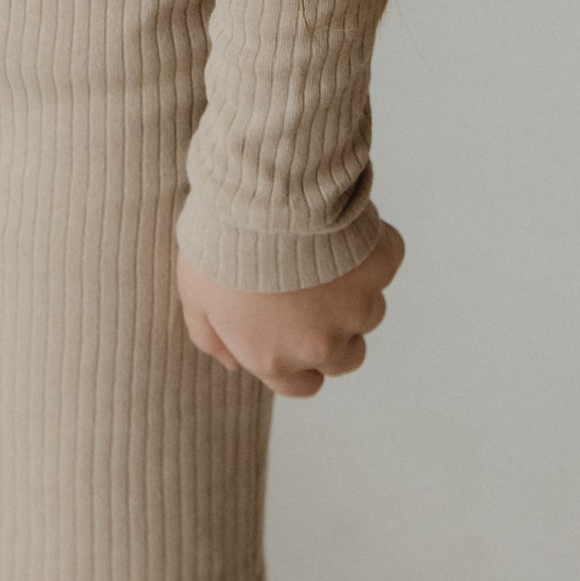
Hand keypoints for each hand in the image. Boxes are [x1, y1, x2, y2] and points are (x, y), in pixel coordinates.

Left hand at [176, 220, 402, 397]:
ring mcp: (357, 308)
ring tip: (319, 251)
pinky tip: (340, 226)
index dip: (298, 358)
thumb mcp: (195, 295)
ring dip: (352, 289)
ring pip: (368, 311)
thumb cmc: (221, 242)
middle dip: (332, 330)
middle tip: (311, 289)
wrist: (260, 194)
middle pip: (346, 357)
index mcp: (276, 359)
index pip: (303, 385)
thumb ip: (211, 338)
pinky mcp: (381, 266)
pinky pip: (384, 261)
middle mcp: (322, 345)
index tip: (291, 329)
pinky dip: (370, 247)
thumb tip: (233, 363)